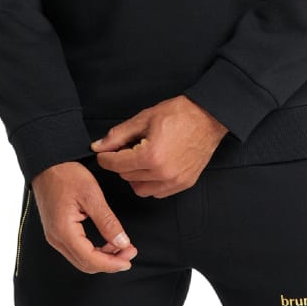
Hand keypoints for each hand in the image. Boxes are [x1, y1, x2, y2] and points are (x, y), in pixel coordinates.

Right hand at [30, 160, 137, 273]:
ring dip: (102, 258)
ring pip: (81, 259)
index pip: (90, 259)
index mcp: (63, 230)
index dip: (112, 264)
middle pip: (85, 264)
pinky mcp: (56, 231)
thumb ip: (107, 221)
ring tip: (122, 247)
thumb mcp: (91, 194)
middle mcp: (56, 238)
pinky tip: (106, 242)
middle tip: (130, 252)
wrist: (47, 161)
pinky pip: (76, 250)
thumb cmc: (66, 173)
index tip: (129, 258)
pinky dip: (93, 251)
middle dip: (110, 262)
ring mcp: (54, 236)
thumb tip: (122, 243)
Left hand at [90, 95, 228, 198]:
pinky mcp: (183, 184)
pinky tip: (153, 166)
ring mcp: (174, 181)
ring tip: (140, 158)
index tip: (103, 153)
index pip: (117, 165)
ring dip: (134, 176)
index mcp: (151, 156)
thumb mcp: (144, 118)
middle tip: (125, 149)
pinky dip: (150, 182)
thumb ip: (118, 135)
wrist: (207, 117)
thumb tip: (98, 146)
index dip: (106, 158)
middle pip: (126, 177)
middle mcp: (163, 173)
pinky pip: (157, 192)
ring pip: (140, 189)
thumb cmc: (178, 114)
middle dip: (121, 164)